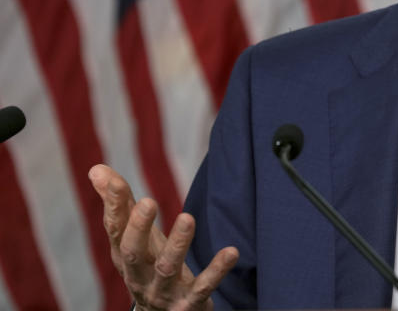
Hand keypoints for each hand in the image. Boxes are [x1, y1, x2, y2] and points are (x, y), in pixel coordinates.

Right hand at [88, 164, 238, 309]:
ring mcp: (164, 291)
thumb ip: (119, 205)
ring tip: (188, 218)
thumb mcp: (134, 237)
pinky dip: (217, 271)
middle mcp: (139, 275)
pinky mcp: (189, 303)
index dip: (114, 207)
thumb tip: (97, 169)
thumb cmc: (148, 265)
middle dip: (139, 228)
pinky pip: (203, 287)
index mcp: (125, 256)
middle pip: (133, 253)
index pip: (115, 230)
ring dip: (177, 244)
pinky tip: (232, 251)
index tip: (115, 182)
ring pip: (167, 268)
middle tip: (148, 201)